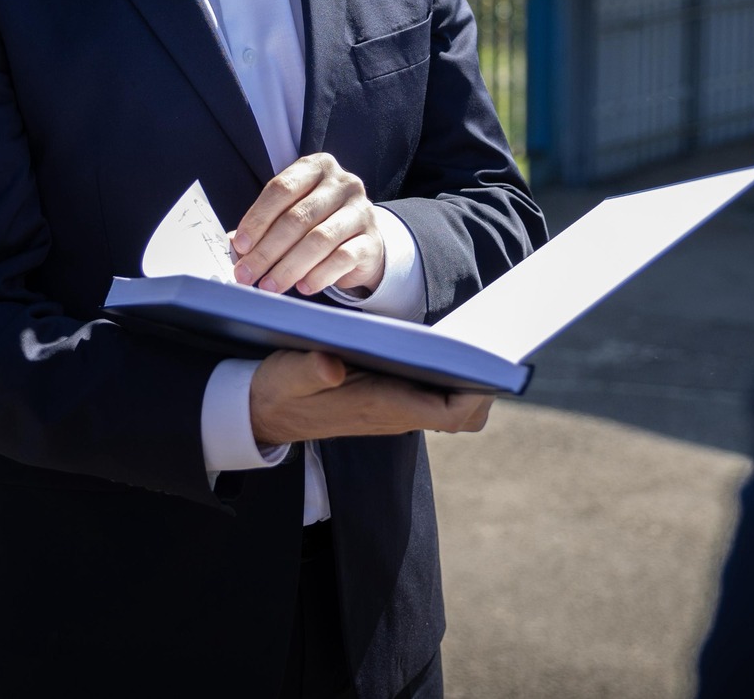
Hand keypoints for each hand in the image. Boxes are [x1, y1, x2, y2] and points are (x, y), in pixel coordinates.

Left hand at [232, 153, 384, 296]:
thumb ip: (267, 226)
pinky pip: (341, 258)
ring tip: (270, 285)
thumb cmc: (318, 222)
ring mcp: (360, 211)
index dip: (257, 219)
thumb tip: (239, 250)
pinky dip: (318, 275)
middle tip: (248, 274)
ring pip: (318, 240)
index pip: (281, 189)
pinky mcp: (371, 240)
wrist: (361, 240)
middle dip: (267, 250)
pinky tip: (302, 287)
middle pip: (297, 217)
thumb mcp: (292, 213)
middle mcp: (342, 184)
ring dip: (288, 267)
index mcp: (317, 167)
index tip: (240, 246)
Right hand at [248, 350, 492, 444]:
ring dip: (468, 379)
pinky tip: (446, 344)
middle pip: (462, 414)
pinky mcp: (387, 398)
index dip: (478, 394)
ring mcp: (394, 408)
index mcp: (381, 406)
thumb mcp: (288, 375)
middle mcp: (396, 411)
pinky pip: (432, 394)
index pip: (450, 414)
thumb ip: (309, 369)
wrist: (262, 412)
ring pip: (450, 403)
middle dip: (484, 387)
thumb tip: (331, 363)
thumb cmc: (279, 391)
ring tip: (478, 339)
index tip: (492, 366)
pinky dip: (447, 373)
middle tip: (492, 348)